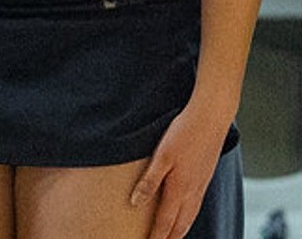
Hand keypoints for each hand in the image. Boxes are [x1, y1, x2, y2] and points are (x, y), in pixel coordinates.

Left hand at [131, 103, 232, 238]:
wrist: (211, 119)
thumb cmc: (183, 134)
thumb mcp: (161, 156)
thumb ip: (148, 181)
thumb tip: (135, 203)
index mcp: (179, 189)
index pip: (166, 222)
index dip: (156, 236)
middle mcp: (193, 192)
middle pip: (180, 224)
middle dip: (169, 238)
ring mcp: (201, 185)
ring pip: (190, 216)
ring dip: (180, 230)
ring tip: (171, 238)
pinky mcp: (205, 178)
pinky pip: (195, 206)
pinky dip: (188, 218)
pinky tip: (185, 215)